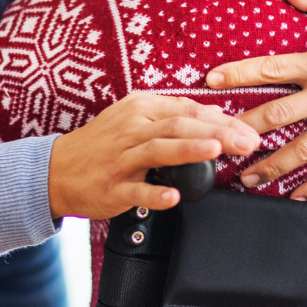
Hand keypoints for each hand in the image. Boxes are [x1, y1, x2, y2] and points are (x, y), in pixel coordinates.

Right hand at [47, 92, 259, 219]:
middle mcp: (131, 129)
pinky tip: (174, 197)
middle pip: (179, 126)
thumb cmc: (103, 144)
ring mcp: (121, 159)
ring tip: (215, 151)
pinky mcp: (112, 188)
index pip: (188, 110)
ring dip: (188, 150)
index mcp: (140, 109)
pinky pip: (136, 191)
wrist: (57, 170)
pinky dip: (155, 194)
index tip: (249, 130)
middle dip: (218, 133)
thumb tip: (216, 116)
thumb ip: (174, 116)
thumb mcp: (135, 119)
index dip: (222, 119)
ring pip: (158, 150)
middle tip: (247, 142)